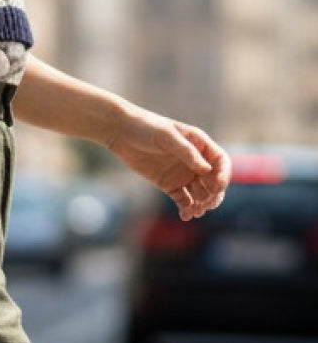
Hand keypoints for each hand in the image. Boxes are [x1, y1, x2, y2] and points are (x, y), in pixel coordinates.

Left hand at [106, 108, 229, 219]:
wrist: (120, 132)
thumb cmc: (145, 127)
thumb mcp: (166, 136)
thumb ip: (187, 152)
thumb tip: (207, 170)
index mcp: (199, 145)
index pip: (220, 162)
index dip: (223, 175)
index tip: (217, 186)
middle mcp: (194, 161)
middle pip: (213, 181)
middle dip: (213, 194)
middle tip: (207, 204)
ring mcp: (182, 174)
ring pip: (200, 193)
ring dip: (201, 204)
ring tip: (195, 212)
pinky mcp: (169, 184)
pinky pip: (183, 200)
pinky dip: (186, 208)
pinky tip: (185, 215)